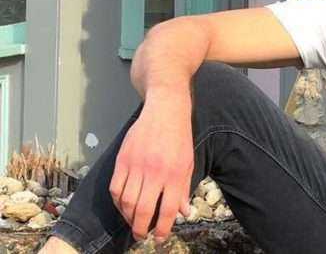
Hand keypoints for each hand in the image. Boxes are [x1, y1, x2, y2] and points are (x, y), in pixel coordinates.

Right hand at [109, 89, 193, 242]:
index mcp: (174, 174)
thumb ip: (183, 189)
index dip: (163, 228)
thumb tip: (183, 213)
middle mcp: (155, 172)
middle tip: (141, 236)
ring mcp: (136, 165)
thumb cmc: (179, 138)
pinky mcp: (122, 159)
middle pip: (143, 209)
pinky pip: (115, 188)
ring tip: (133, 222)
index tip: (160, 237)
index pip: (168, 209)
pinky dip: (117, 201)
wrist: (165, 110)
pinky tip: (123, 206)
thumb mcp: (188, 163)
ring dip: (127, 217)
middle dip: (141, 228)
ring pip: (126, 201)